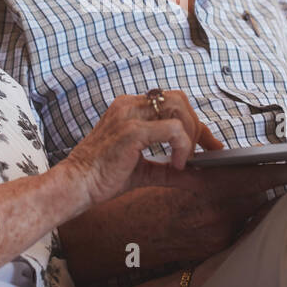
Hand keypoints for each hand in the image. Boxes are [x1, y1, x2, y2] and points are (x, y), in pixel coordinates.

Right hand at [54, 90, 223, 208]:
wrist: (75, 186)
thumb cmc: (102, 178)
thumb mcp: (144, 171)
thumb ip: (170, 170)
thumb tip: (200, 177)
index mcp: (129, 109)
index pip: (171, 103)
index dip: (196, 123)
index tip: (211, 144)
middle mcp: (129, 105)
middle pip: (179, 100)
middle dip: (197, 126)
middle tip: (205, 152)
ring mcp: (129, 115)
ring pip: (179, 109)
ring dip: (190, 135)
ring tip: (184, 160)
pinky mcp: (132, 130)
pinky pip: (173, 129)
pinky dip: (182, 147)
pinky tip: (177, 165)